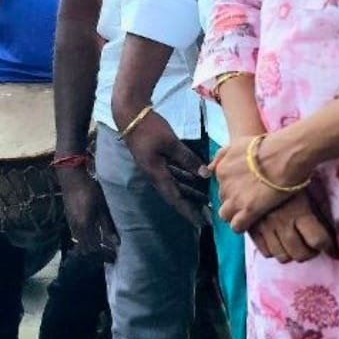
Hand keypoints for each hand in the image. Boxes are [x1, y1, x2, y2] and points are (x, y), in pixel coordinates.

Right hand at [57, 169, 117, 262]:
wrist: (71, 178)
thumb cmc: (89, 190)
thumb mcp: (102, 206)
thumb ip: (107, 225)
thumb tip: (116, 242)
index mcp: (85, 226)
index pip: (94, 248)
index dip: (104, 254)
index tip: (114, 257)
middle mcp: (76, 228)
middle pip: (85, 248)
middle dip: (97, 253)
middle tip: (110, 254)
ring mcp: (70, 223)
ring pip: (80, 242)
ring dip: (90, 246)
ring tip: (102, 246)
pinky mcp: (69, 218)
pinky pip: (76, 234)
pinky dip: (84, 239)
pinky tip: (92, 235)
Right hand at [121, 109, 209, 224]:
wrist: (130, 115)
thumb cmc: (148, 129)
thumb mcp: (170, 143)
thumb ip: (187, 159)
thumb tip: (205, 174)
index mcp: (156, 174)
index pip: (175, 198)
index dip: (188, 211)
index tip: (201, 223)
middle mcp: (155, 174)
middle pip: (175, 194)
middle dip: (192, 205)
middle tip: (208, 215)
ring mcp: (155, 166)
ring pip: (175, 184)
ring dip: (190, 192)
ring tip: (206, 200)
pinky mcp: (156, 158)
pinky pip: (173, 173)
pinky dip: (185, 178)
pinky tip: (196, 178)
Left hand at [210, 132, 300, 232]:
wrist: (284, 154)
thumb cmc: (267, 146)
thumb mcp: (238, 144)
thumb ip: (222, 155)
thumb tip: (209, 168)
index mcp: (221, 170)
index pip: (222, 186)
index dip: (233, 189)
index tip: (244, 190)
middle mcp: (224, 185)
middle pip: (223, 199)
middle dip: (233, 201)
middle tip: (249, 201)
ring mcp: (235, 198)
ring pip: (225, 214)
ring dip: (235, 215)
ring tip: (249, 214)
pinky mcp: (248, 210)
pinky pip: (236, 226)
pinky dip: (241, 226)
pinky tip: (251, 223)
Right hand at [246, 184, 338, 262]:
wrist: (257, 164)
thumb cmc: (290, 175)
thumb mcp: (308, 190)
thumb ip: (318, 211)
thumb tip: (331, 231)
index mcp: (299, 210)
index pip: (318, 241)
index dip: (328, 246)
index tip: (331, 247)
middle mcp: (281, 221)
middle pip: (300, 254)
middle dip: (310, 253)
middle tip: (312, 247)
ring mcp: (264, 225)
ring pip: (281, 256)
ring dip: (291, 254)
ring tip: (295, 244)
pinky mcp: (250, 226)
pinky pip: (264, 250)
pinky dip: (273, 251)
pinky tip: (278, 241)